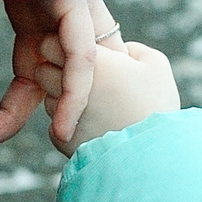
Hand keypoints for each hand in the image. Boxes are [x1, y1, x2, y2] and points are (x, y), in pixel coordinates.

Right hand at [0, 0, 120, 153]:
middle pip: (67, 78)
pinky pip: (82, 57)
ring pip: (83, 71)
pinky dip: (74, 94)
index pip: (33, 71)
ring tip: (57, 144)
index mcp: (37, 7)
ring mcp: (75, 2)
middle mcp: (62, 9)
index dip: (12, 111)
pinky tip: (60, 130)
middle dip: (57, 118)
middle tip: (44, 149)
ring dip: (67, 111)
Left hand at [29, 40, 180, 157]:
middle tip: (84, 79)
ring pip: (49, 97)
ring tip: (93, 106)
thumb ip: (132, 49)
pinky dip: (68, 123)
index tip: (81, 55)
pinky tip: (92, 126)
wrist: (154, 157)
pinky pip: (55, 123)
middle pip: (43, 70)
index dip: (63, 47)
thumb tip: (118, 50)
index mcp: (92, 61)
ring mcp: (63, 114)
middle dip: (58, 71)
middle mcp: (70, 86)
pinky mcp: (61, 139)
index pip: (50, 43)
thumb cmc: (158, 108)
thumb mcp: (156, 66)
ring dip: (63, 98)